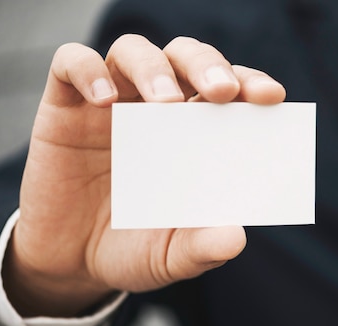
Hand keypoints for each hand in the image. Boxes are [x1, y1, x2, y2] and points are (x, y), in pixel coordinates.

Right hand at [3, 35, 285, 316]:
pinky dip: (88, 70)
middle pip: (187, 57)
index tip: (272, 98)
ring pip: (135, 51)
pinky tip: (104, 100)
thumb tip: (235, 238)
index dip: (252, 84)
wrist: (74, 262)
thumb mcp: (172, 255)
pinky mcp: (66, 107)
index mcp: (197, 133)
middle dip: (209, 66)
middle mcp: (158, 109)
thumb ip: (202, 247)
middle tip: (222, 92)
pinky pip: (72, 63)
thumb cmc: (136, 247)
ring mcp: (113, 103)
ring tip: (164, 102)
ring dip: (154, 67)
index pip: (230, 90)